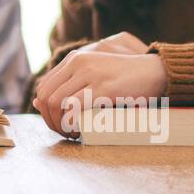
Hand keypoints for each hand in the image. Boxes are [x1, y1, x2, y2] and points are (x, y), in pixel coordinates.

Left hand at [32, 32, 165, 137]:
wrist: (156, 71)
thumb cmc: (125, 79)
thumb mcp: (93, 77)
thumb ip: (68, 85)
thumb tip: (37, 102)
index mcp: (74, 59)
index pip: (44, 87)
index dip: (45, 109)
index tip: (57, 123)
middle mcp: (78, 63)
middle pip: (46, 96)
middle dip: (50, 120)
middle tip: (63, 133)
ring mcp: (90, 74)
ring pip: (56, 103)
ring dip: (60, 125)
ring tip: (72, 134)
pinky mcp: (103, 88)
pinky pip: (74, 108)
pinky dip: (71, 124)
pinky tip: (80, 132)